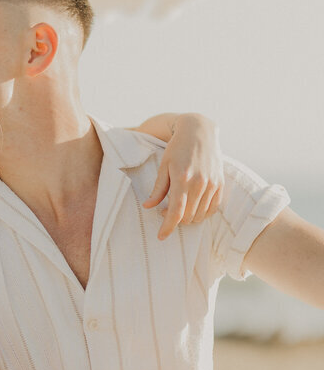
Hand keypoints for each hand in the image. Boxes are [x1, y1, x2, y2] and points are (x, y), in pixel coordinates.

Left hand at [143, 114, 222, 238]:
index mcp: (182, 178)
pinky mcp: (220, 184)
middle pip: (188, 216)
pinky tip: (193, 206)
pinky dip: (202, 213)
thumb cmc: (177, 148)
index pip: (176, 212)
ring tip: (179, 206)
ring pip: (200, 215)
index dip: (168, 227)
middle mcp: (200, 183)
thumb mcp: (163, 166)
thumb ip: (158, 188)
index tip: (161, 236)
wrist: (200, 132)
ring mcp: (212, 184)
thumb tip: (148, 207)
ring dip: (188, 217)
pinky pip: (212, 209)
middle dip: (175, 220)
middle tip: (165, 211)